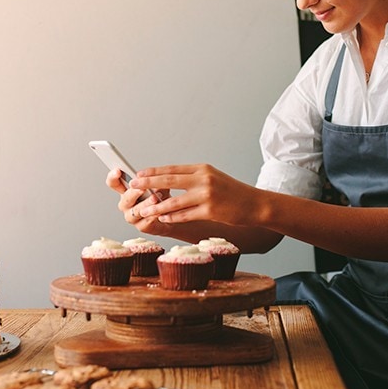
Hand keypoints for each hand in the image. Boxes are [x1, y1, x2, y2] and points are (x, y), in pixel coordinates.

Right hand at [105, 168, 172, 235]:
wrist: (171, 217)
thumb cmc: (162, 199)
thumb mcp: (159, 186)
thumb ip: (155, 182)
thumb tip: (156, 179)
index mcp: (126, 191)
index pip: (114, 183)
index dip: (113, 177)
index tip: (118, 171)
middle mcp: (126, 204)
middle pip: (125, 198)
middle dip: (134, 192)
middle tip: (142, 188)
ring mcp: (132, 217)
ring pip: (136, 210)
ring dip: (145, 204)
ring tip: (155, 199)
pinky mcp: (142, 227)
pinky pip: (146, 222)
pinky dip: (153, 216)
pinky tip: (159, 212)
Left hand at [130, 164, 258, 225]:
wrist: (255, 204)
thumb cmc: (232, 192)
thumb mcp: (213, 178)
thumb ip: (193, 179)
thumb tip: (169, 181)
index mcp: (202, 169)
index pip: (172, 169)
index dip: (154, 172)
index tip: (138, 174)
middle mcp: (203, 179)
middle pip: (169, 180)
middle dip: (148, 184)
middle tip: (132, 186)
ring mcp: (206, 195)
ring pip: (174, 201)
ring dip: (155, 206)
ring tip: (142, 210)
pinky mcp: (210, 211)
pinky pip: (185, 215)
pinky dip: (171, 218)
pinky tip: (162, 219)